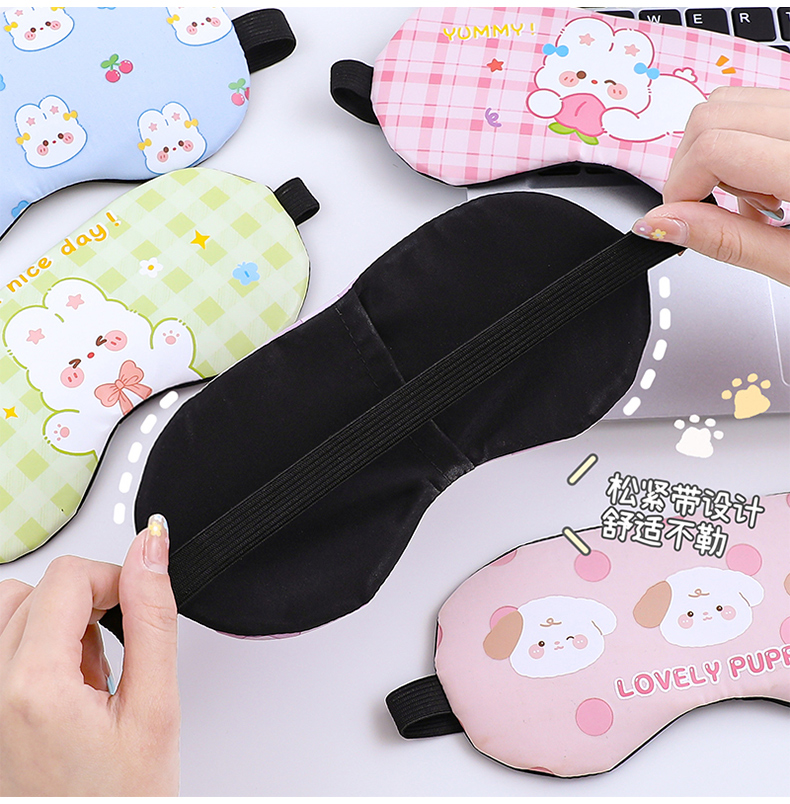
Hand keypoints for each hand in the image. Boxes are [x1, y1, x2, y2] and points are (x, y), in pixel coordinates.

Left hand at [0, 515, 178, 795]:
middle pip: (38, 587)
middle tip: (119, 643)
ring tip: (91, 668)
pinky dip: (37, 643)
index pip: (69, 576)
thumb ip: (153, 617)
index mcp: (34, 686)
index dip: (116, 578)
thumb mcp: (155, 707)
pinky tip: (67, 680)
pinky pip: (1, 642)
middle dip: (89, 601)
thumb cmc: (119, 801)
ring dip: (58, 619)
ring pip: (12, 608)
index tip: (138, 605)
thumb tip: (151, 551)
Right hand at [631, 86, 789, 285]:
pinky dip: (740, 143)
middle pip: (711, 116)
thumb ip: (726, 242)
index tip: (681, 223)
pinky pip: (756, 105)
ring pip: (729, 102)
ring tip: (749, 201)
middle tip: (709, 213)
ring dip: (715, 153)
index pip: (715, 149)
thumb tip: (658, 225)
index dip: (680, 190)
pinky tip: (764, 183)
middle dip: (690, 169)